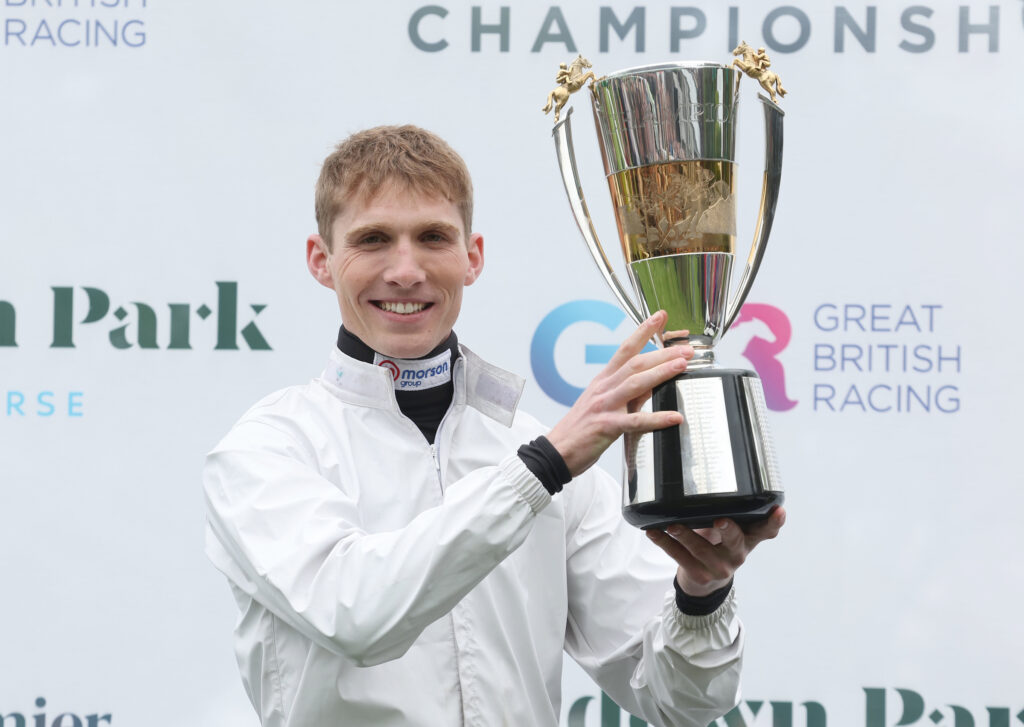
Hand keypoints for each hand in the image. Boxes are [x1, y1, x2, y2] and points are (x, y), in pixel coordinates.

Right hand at [546, 311, 692, 476]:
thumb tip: (653, 381)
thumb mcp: (602, 402)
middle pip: (636, 363)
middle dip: (663, 353)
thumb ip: (628, 392)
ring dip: (661, 372)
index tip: (660, 317)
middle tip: (686, 349)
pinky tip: (674, 417)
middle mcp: (604, 388)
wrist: (557, 451)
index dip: (643, 331)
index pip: (625, 349)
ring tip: (682, 366)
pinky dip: (657, 418)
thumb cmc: (580, 429)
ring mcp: (605, 406)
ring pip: (635, 384)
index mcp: (603, 380)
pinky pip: (636, 421)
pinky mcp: (607, 426)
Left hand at [646, 507, 785, 596]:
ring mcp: (719, 567)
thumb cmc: (718, 542)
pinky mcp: (699, 574)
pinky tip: (653, 532)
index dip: (774, 521)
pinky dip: (664, 543)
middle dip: (728, 530)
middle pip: (735, 541)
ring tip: (672, 524)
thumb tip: (712, 469)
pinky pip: (679, 557)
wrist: (705, 579)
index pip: (767, 530)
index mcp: (749, 538)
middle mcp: (738, 553)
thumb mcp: (730, 527)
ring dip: (685, 536)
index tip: (778, 509)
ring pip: (701, 550)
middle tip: (719, 520)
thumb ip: (730, 508)